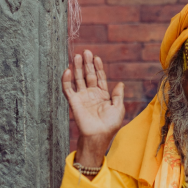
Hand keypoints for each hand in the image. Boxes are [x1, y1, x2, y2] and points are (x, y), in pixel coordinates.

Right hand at [62, 50, 124, 167]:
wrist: (99, 135)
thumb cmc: (110, 124)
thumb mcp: (119, 108)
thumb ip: (118, 95)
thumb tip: (120, 84)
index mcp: (103, 95)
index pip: (99, 77)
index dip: (98, 67)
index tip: (97, 57)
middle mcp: (92, 94)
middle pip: (88, 75)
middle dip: (87, 63)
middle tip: (86, 52)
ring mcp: (82, 97)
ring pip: (79, 79)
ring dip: (78, 67)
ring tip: (77, 56)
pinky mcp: (74, 101)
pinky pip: (68, 89)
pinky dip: (67, 79)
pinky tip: (68, 70)